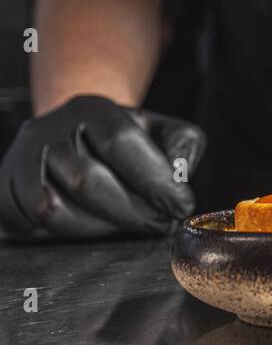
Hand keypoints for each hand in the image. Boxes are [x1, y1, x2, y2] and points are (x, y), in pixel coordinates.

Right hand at [0, 95, 205, 242]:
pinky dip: (69, 235)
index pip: (119, 142)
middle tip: (160, 225)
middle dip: (132, 211)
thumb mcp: (161, 132)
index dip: (153, 179)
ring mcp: (21, 160)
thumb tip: (179, 176)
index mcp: (89, 108)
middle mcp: (49, 129)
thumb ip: (182, 147)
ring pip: (53, 208)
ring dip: (100, 227)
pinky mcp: (6, 190)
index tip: (180, 204)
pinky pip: (31, 225)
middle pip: (85, 179)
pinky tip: (96, 229)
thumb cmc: (123, 141)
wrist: (74, 138)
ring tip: (130, 228)